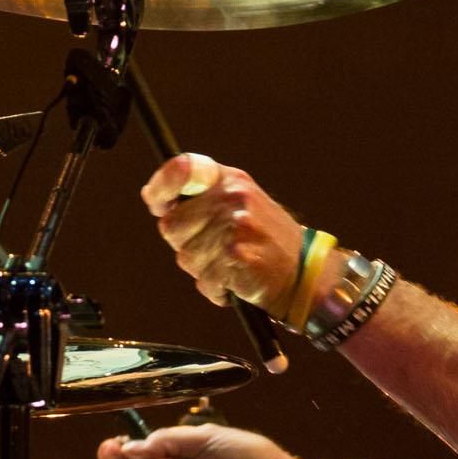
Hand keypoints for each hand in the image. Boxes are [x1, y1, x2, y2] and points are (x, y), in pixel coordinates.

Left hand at [141, 149, 308, 317]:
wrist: (306, 272)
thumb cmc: (265, 242)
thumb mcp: (240, 205)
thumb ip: (201, 199)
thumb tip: (151, 196)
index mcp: (231, 180)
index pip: (183, 168)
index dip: (161, 186)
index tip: (154, 202)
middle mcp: (233, 197)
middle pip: (171, 225)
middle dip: (186, 244)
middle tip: (218, 250)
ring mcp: (236, 226)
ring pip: (186, 257)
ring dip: (204, 271)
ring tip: (232, 266)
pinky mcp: (237, 255)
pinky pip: (205, 280)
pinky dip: (217, 289)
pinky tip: (238, 282)